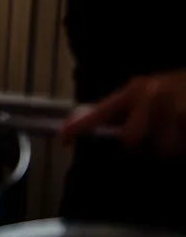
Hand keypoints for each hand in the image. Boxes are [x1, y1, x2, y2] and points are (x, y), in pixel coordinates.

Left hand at [63, 71, 185, 155]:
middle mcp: (149, 98)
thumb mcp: (147, 91)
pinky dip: (182, 146)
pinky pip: (180, 149)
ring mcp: (172, 110)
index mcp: (134, 91)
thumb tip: (97, 126)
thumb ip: (123, 109)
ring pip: (161, 149)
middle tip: (153, 134)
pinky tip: (182, 133)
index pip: (100, 111)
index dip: (79, 126)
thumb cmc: (176, 87)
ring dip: (168, 147)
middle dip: (141, 143)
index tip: (62, 137)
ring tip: (175, 133)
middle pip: (131, 140)